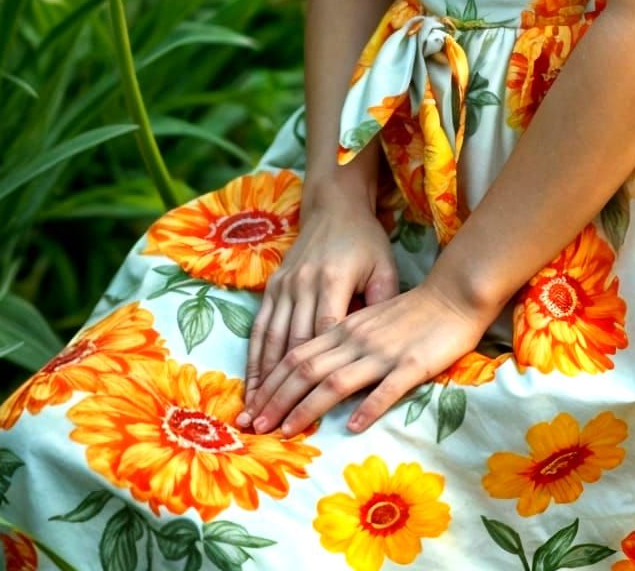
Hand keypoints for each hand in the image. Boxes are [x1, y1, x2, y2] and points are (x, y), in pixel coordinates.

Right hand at [237, 194, 398, 428]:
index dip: (317, 373)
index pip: (323, 334)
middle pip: (291, 345)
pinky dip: (254, 358)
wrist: (334, 206)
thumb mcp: (384, 266)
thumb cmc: (366, 241)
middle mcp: (303, 285)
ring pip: (270, 340)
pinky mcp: (273, 286)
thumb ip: (382, 302)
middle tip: (272, 428)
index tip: (311, 406)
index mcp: (332, 281)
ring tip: (253, 416)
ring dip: (261, 380)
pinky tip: (250, 385)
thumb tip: (381, 345)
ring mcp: (284, 286)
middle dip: (282, 389)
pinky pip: (260, 327)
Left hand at [240, 274, 495, 438]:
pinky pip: (387, 388)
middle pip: (306, 371)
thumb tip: (313, 371)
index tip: (252, 409)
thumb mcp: (368, 319)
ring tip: (285, 433)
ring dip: (307, 409)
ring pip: (336, 382)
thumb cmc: (412, 310)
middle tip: (254, 428)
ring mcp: (383, 352)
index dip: (271, 384)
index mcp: (344, 328)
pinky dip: (368, 408)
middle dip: (277, 401)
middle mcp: (356, 339)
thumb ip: (342, 341)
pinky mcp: (412, 363)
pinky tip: (354, 427)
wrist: (454, 294)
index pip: (296, 356)